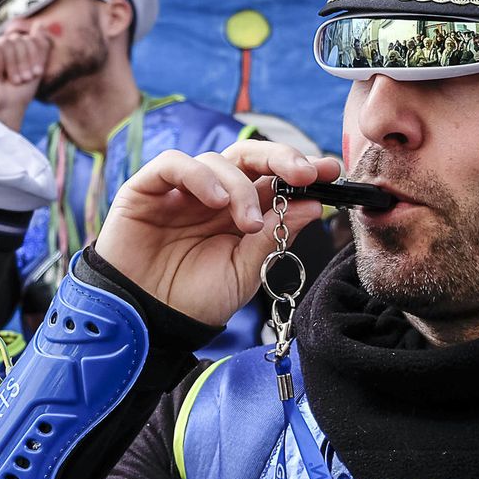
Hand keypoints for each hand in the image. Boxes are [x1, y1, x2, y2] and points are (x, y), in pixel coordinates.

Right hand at [0, 31, 52, 130]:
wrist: (9, 110)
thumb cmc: (21, 93)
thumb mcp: (35, 66)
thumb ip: (39, 45)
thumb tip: (40, 23)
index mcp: (5, 52)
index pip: (23, 37)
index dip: (33, 53)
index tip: (36, 73)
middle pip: (16, 37)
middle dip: (25, 59)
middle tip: (25, 78)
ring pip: (8, 42)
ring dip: (16, 63)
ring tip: (14, 80)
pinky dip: (4, 64)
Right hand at [93, 140, 339, 326]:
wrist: (147, 322)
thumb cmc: (193, 299)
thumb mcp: (244, 271)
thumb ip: (274, 236)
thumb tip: (314, 204)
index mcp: (239, 212)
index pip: (273, 178)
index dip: (302, 169)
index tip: (331, 172)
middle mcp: (212, 195)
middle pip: (249, 156)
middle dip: (282, 157)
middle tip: (305, 173)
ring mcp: (180, 190)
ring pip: (217, 160)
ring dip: (240, 186)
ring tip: (247, 224)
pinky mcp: (146, 189)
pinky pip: (174, 164)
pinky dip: (199, 175)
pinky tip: (217, 200)